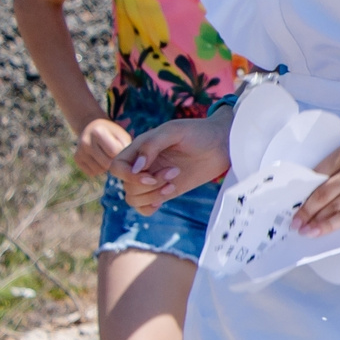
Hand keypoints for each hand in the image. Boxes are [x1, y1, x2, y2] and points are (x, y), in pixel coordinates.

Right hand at [74, 116, 133, 181]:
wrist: (92, 128)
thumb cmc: (112, 133)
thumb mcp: (121, 135)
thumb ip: (126, 148)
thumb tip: (130, 165)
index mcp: (98, 132)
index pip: (114, 152)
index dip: (121, 154)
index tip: (122, 149)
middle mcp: (85, 141)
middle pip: (107, 163)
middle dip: (114, 162)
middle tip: (115, 155)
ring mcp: (79, 151)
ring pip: (100, 170)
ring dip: (107, 167)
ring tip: (107, 156)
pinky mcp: (76, 159)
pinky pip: (92, 173)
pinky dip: (99, 169)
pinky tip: (100, 160)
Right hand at [113, 114, 234, 213]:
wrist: (223, 144)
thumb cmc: (198, 132)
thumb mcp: (174, 131)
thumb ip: (151, 145)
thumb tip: (135, 168)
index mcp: (139, 149)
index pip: (116, 167)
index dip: (127, 176)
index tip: (150, 175)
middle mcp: (143, 165)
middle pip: (126, 185)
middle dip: (148, 184)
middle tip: (174, 171)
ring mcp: (154, 180)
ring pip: (134, 198)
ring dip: (153, 195)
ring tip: (175, 180)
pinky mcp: (166, 191)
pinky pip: (144, 208)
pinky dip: (150, 207)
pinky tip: (167, 194)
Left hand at [292, 131, 339, 236]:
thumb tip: (322, 183)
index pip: (318, 173)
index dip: (303, 189)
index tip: (294, 200)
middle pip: (321, 193)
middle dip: (304, 209)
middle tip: (292, 221)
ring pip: (332, 207)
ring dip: (314, 220)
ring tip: (302, 229)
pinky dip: (330, 225)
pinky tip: (319, 230)